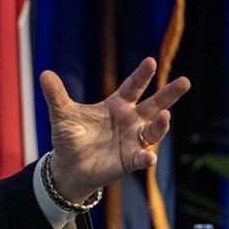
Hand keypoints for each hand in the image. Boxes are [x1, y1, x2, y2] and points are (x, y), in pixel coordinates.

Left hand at [40, 57, 190, 201]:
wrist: (69, 166)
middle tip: (185, 81)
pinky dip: (146, 157)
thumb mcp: (62, 115)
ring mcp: (133, 140)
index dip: (142, 75)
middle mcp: (130, 120)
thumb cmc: (70, 137)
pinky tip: (148, 157)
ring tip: (164, 116)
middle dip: (169, 94)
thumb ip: (56, 96)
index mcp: (117, 105)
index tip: (151, 62)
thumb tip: (44, 73)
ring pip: (153, 130)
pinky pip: (142, 157)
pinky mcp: (130, 160)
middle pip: (154, 104)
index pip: (133, 87)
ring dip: (160, 124)